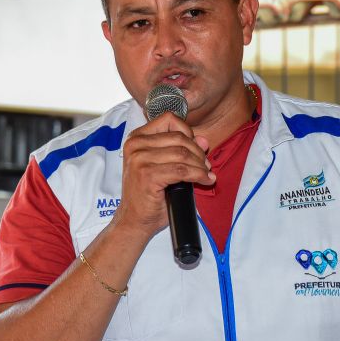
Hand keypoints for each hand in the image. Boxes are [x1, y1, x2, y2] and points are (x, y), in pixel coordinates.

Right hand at [112, 112, 214, 239]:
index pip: (168, 119)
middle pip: (179, 138)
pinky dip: (198, 175)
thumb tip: (203, 140)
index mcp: (136, 138)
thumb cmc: (149, 194)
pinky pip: (182, 170)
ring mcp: (139, 159)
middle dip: (198, 152)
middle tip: (205, 166)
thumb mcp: (165, 166)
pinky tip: (204, 180)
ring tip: (206, 174)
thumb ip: (182, 150)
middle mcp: (135, 145)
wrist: (134, 221)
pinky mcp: (148, 175)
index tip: (195, 148)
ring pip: (183, 154)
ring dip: (200, 165)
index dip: (188, 132)